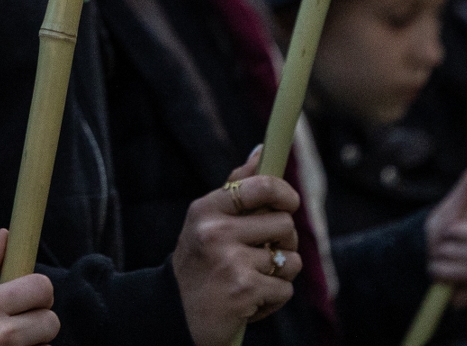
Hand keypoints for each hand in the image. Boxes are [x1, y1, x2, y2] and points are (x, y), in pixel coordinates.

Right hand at [0, 230, 57, 345]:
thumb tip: (4, 235)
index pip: (41, 287)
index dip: (37, 290)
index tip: (25, 296)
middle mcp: (2, 334)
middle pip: (51, 320)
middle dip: (38, 320)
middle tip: (15, 323)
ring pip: (47, 345)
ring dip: (33, 343)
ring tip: (4, 344)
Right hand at [172, 148, 302, 345]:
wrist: (175, 315)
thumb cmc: (198, 264)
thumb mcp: (206, 222)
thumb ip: (236, 188)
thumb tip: (261, 151)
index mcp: (206, 209)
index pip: (261, 186)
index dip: (285, 192)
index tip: (289, 202)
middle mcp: (216, 231)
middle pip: (284, 223)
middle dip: (283, 241)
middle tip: (263, 252)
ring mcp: (230, 261)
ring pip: (290, 259)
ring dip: (279, 273)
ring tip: (253, 278)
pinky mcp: (245, 290)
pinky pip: (285, 288)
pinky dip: (273, 299)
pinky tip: (250, 301)